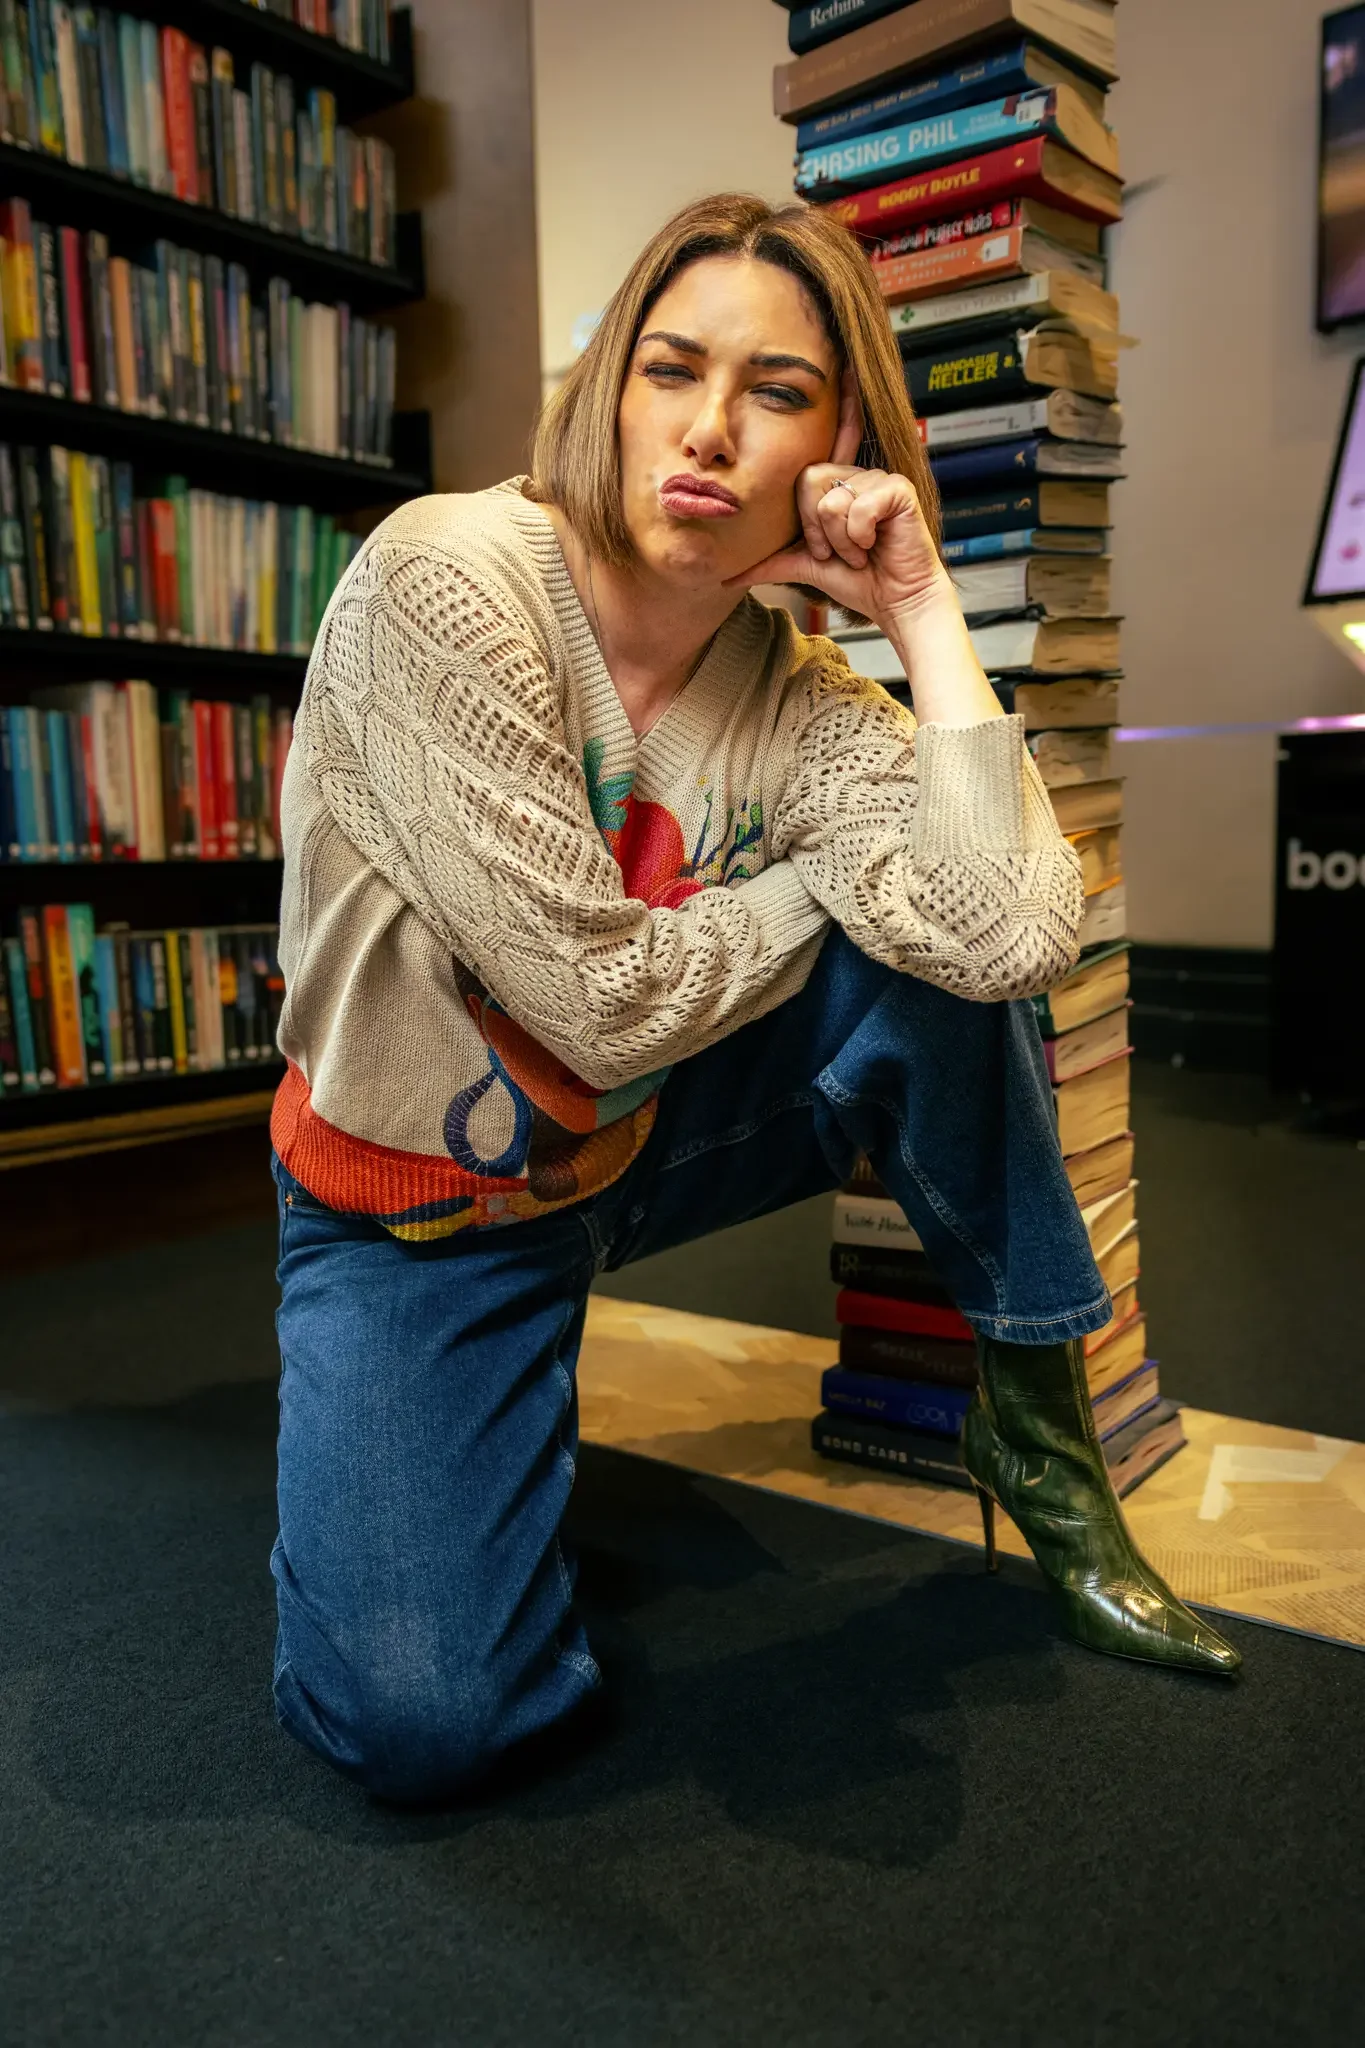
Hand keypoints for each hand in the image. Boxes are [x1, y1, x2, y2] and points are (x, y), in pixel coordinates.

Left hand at [725, 370, 951, 630]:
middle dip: (815, 528)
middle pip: (808, 479)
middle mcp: (858, 473)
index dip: (841, 404)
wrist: (895, 601)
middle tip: (837, 551)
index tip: (844, 367)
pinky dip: (858, 536)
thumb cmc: (858, 580)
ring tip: (859, 551)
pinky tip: (874, 545)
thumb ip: (768, 562)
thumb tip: (726, 576)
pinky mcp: (897, 489)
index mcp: (838, 483)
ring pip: (828, 498)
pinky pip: (856, 506)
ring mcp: (878, 478)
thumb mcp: (804, 566)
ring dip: (837, 539)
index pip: (830, 440)